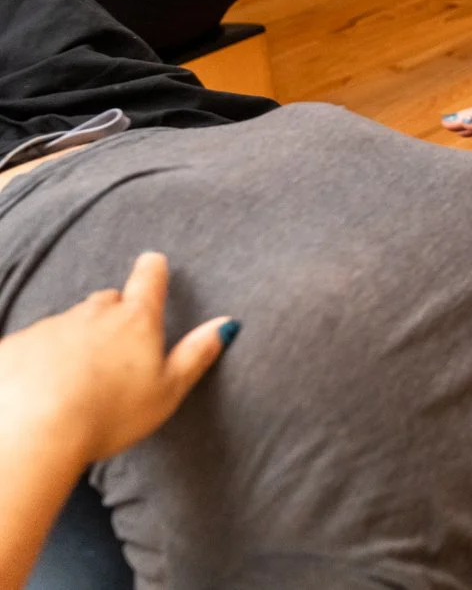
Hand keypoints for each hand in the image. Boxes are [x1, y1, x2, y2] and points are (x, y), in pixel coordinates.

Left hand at [0, 253, 233, 465]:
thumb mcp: (168, 390)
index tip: (153, 262)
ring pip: (68, 325)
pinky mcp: (15, 346)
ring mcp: (50, 328)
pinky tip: (42, 388)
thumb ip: (196, 354)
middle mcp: (93, 314)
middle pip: (105, 301)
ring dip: (74, 341)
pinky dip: (39, 360)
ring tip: (76, 377)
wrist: (35, 433)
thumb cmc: (110, 415)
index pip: (148, 279)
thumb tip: (227, 324)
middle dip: (111, 315)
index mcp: (135, 321)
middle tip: (116, 346)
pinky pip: (32, 346)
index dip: (153, 269)